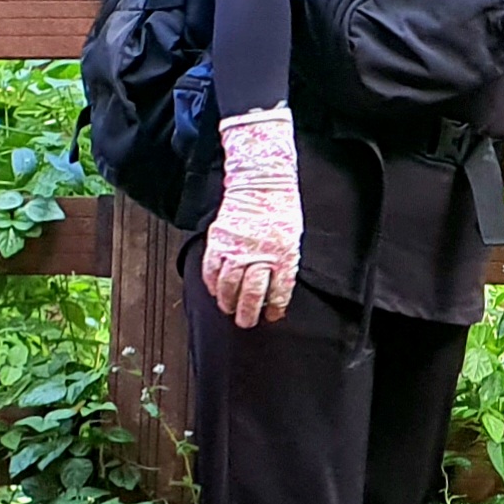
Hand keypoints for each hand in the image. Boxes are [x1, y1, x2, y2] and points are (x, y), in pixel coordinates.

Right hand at [203, 104, 301, 326]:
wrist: (261, 181)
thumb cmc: (281, 209)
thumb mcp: (292, 240)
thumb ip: (285, 265)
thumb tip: (277, 292)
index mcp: (283, 253)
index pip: (279, 289)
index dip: (275, 306)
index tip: (272, 316)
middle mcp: (260, 253)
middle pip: (251, 292)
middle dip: (248, 312)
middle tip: (245, 322)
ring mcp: (237, 247)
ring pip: (228, 284)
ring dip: (227, 301)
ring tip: (228, 310)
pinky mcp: (220, 239)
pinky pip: (212, 268)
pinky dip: (212, 282)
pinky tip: (214, 290)